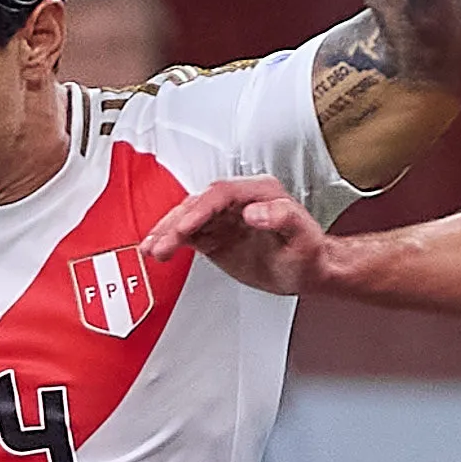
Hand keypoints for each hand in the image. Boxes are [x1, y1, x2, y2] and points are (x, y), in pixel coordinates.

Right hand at [143, 175, 330, 294]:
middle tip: (161, 243)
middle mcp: (238, 201)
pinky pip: (188, 234)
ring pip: (188, 218)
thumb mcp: (303, 234)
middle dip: (176, 224)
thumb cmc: (309, 251)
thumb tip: (254, 212)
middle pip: (198, 204)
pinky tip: (156, 249)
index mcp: (258, 192)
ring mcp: (224, 218)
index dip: (200, 209)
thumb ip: (282, 218)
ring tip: (151, 249)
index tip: (186, 227)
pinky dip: (170, 241)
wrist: (309, 269)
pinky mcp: (216, 235)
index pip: (220, 194)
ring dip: (167, 233)